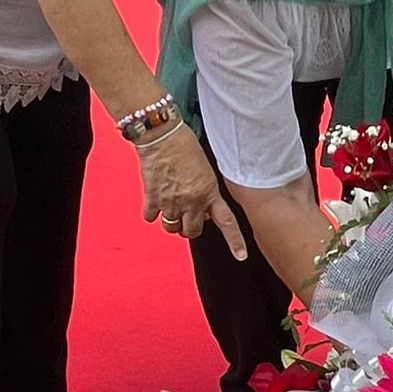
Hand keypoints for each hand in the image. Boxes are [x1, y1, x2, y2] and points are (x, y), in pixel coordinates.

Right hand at [137, 124, 246, 258]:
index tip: (241, 256)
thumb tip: (200, 211)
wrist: (162, 135)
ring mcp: (171, 202)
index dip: (235, 241)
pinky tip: (154, 199)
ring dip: (170, 221)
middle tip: (185, 216)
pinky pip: (151, 218)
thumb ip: (205, 192)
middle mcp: (191, 201)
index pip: (226, 222)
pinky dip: (152, 212)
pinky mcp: (152, 199)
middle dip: (189, 228)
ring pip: (171, 228)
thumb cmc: (184, 145)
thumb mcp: (204, 169)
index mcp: (209, 193)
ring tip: (169, 206)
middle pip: (191, 232)